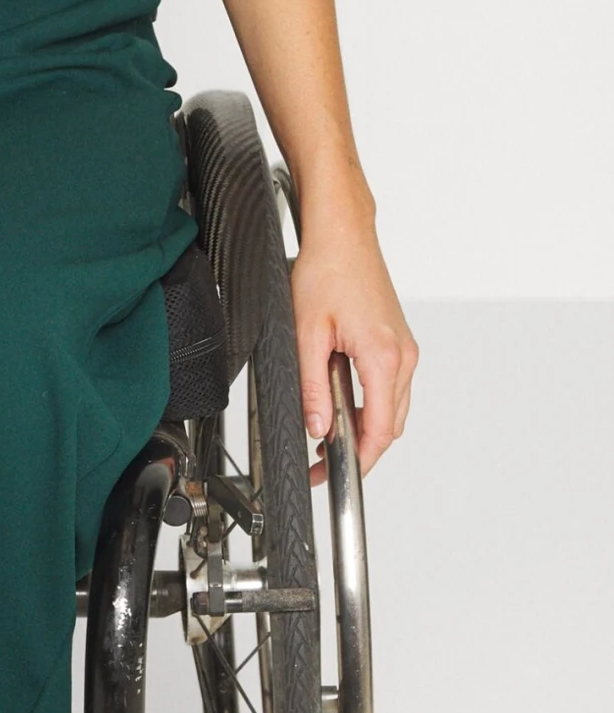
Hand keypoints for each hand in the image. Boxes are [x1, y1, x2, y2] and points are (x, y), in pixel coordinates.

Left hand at [290, 217, 417, 485]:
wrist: (343, 237)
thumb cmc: (326, 272)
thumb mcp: (306, 335)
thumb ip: (312, 387)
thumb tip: (318, 426)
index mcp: (384, 357)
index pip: (379, 431)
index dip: (357, 461)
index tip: (332, 475)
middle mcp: (404, 356)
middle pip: (390, 427)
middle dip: (359, 452)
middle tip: (321, 464)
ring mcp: (406, 350)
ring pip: (393, 410)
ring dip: (366, 429)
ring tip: (327, 438)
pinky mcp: (400, 343)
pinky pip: (392, 389)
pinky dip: (372, 407)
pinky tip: (344, 407)